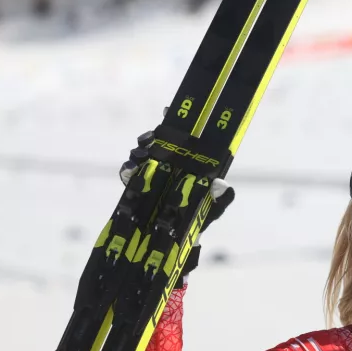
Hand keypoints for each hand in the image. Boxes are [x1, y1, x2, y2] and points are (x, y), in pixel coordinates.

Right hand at [118, 131, 234, 286]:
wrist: (178, 242)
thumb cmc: (200, 220)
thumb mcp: (214, 210)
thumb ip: (221, 199)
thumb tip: (223, 185)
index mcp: (188, 164)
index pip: (180, 138)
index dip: (172, 121)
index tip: (167, 109)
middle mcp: (168, 164)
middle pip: (156, 141)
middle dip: (151, 138)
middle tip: (151, 141)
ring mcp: (151, 173)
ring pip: (140, 153)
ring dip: (139, 153)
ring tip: (142, 158)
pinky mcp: (136, 186)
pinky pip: (128, 173)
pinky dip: (128, 171)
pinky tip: (130, 173)